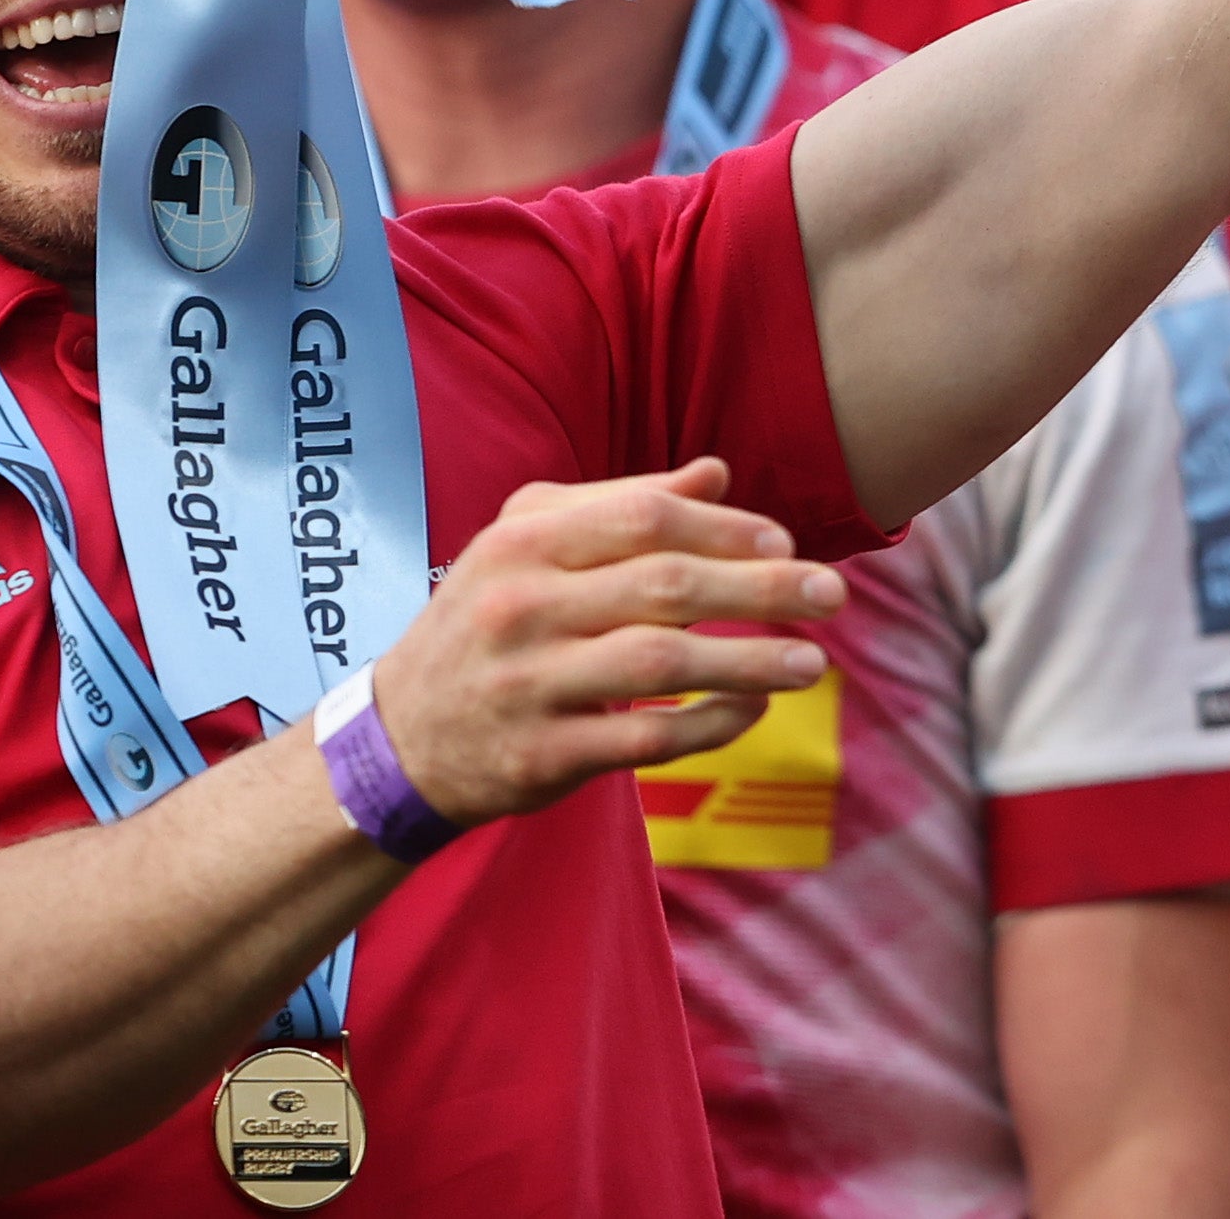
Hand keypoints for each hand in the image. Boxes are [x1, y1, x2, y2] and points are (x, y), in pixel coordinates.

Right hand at [371, 461, 838, 823]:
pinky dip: (708, 725)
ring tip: (814, 661)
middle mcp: (522, 607)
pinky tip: (753, 710)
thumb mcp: (528, 547)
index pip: (643, 520)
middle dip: (760, 590)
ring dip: (749, 661)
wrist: (397, 739)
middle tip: (832, 595)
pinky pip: (644, 739)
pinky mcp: (541, 756)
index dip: (724, 529)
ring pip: (662, 666)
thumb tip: (717, 472)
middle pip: (664, 587)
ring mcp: (530, 685)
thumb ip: (620, 504)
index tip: (786, 545)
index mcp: (522, 543)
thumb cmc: (484, 623)